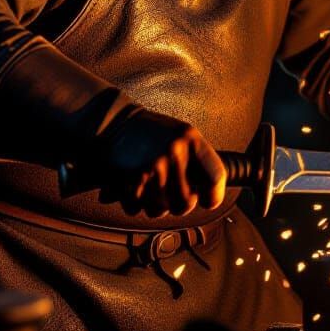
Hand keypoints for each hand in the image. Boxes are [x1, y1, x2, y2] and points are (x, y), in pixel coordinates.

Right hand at [71, 107, 226, 217]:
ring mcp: (154, 164)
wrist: (114, 121)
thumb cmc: (151, 133)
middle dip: (176, 204)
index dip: (212, 195)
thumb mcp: (181, 136)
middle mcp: (175, 151)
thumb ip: (195, 161)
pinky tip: (131, 187)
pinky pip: (136, 208)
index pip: (215, 178)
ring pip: (160, 209)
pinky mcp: (131, 176)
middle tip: (167, 192)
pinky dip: (132, 203)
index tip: (206, 200)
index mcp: (192, 139)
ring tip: (147, 186)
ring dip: (152, 204)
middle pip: (185, 203)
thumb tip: (209, 196)